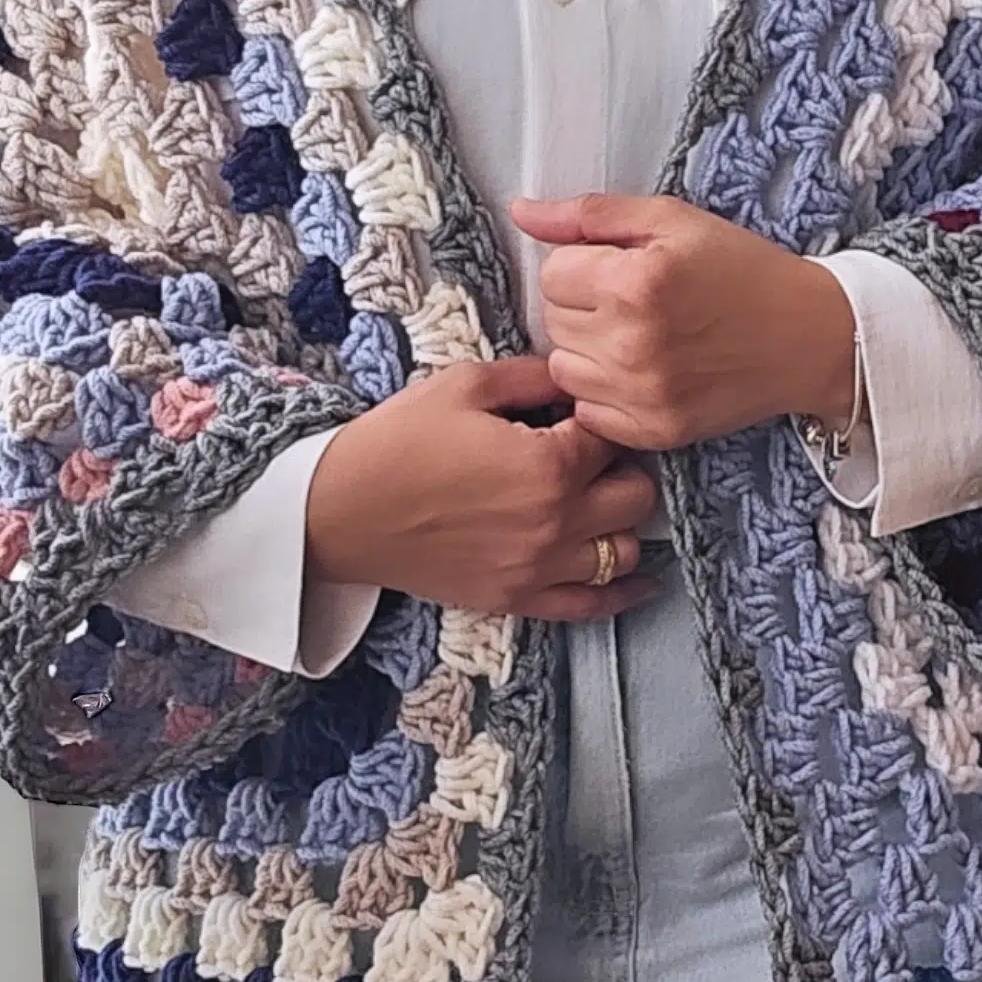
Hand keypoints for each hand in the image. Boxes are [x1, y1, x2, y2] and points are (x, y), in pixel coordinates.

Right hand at [304, 355, 659, 620]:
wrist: (341, 513)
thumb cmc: (396, 442)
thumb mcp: (464, 385)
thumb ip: (532, 377)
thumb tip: (574, 376)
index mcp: (550, 464)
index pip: (614, 436)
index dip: (600, 419)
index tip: (580, 416)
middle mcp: (558, 522)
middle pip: (637, 497)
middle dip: (624, 470)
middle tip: (593, 459)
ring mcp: (541, 567)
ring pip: (627, 553)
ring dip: (623, 525)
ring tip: (598, 505)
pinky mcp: (520, 599)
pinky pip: (593, 605)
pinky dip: (623, 592)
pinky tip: (639, 579)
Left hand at [512, 193, 857, 452]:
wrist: (805, 337)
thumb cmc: (741, 271)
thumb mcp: (671, 220)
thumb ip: (589, 215)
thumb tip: (522, 212)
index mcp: (634, 282)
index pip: (552, 274)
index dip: (582, 265)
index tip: (618, 269)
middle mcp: (631, 343)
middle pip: (553, 320)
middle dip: (582, 305)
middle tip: (631, 301)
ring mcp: (641, 394)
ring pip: (562, 368)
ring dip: (586, 350)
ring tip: (634, 336)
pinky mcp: (652, 430)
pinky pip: (587, 410)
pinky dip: (603, 392)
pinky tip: (640, 371)